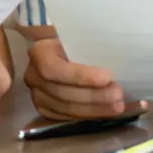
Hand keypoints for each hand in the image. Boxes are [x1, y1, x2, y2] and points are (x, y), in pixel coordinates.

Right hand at [24, 35, 145, 120]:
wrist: (58, 49)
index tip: (107, 77)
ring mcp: (37, 95)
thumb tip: (118, 52)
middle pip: (63, 93)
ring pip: (66, 109)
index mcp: (39, 52)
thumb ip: (89, 44)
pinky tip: (104, 112)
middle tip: (119, 95)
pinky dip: (87, 116)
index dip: (81, 76)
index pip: (55, 68)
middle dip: (94, 96)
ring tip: (117, 106)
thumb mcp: (77, 35)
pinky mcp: (44, 109)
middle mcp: (33, 76)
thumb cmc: (72, 39)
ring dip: (94, 109)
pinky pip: (66, 117)